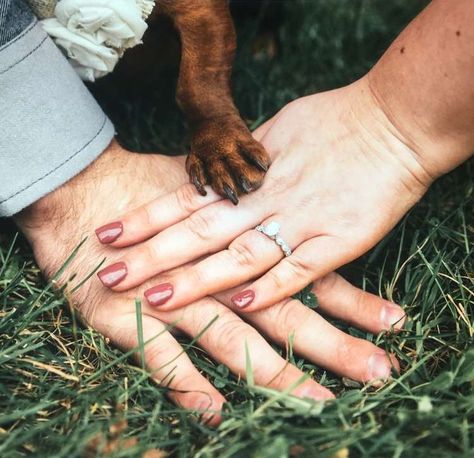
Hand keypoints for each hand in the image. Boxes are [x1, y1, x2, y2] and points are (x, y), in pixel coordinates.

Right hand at [16, 141, 401, 425]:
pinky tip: (216, 414)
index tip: (392, 323)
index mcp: (236, 244)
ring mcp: (171, 297)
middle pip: (283, 314)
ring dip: (276, 376)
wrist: (79, 190)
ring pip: (233, 342)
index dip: (350, 301)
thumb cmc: (141, 190)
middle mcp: (213, 275)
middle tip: (377, 374)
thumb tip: (280, 213)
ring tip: (319, 405)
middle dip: (331, 346)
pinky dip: (188, 386)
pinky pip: (162, 358)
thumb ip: (242, 211)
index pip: (305, 275)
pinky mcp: (126, 315)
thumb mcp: (203, 194)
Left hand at [95, 77, 429, 311]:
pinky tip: (236, 307)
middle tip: (110, 275)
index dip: (146, 218)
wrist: (393, 125)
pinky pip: (299, 271)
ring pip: (240, 254)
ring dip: (197, 279)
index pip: (187, 199)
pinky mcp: (338, 241)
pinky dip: (270, 290)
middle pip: (201, 232)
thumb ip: (246, 161)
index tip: (108, 234)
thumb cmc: (335, 124)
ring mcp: (301, 222)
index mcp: (251, 175)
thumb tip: (217, 172)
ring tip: (154, 298)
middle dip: (154, 255)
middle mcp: (267, 201)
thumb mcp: (279, 133)